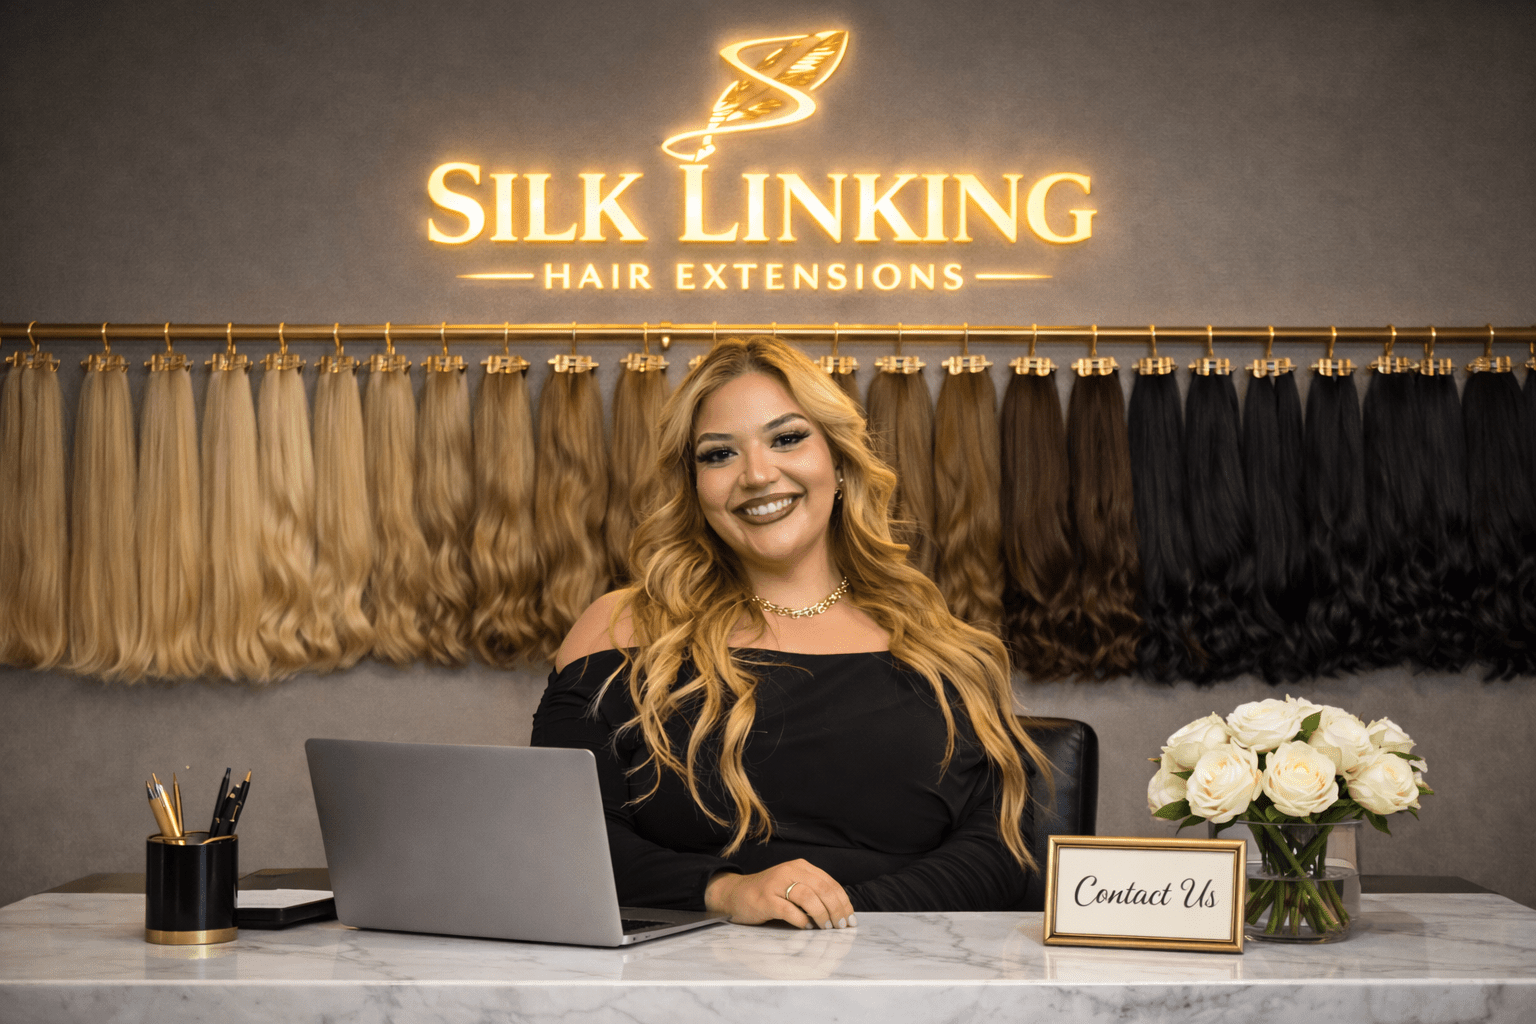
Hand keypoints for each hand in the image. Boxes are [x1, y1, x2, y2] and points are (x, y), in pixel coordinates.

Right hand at [704, 859, 856, 929]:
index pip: (829, 882)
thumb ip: (813, 892)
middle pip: (822, 888)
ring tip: (826, 927)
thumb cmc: (769, 894)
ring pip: (808, 897)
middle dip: (836, 909)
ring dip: (821, 914)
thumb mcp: (793, 885)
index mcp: (800, 867)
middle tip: (841, 926)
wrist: (736, 894)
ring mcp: (776, 884)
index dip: (843, 901)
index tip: (850, 918)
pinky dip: (801, 920)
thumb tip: (839, 912)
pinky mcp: (765, 899)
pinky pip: (788, 910)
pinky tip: (806, 927)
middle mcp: (789, 871)